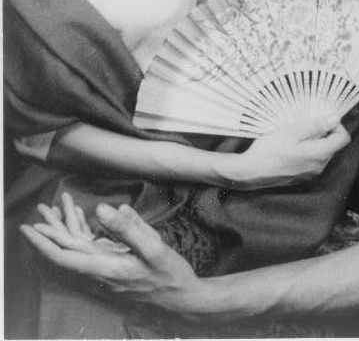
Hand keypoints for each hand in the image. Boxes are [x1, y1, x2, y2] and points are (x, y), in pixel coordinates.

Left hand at [20, 194, 199, 315]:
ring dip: (64, 232)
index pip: (63, 257)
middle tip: (38, 211)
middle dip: (50, 231)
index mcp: (105, 268)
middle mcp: (100, 274)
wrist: (182, 300)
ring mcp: (106, 274)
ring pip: (77, 252)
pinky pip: (90, 252)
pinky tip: (84, 221)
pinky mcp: (114, 271)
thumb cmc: (170, 275)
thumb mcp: (154, 248)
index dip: (42, 243)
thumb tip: (101, 208)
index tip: (27, 228)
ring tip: (55, 211)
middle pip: (66, 253)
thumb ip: (128, 228)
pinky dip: (82, 235)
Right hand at [228, 113, 350, 188]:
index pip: (343, 138)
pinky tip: (292, 145)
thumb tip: (335, 118)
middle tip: (306, 122)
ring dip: (315, 141)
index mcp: (320, 154)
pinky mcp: (302, 176)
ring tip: (297, 133)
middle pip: (333, 145)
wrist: (251, 172)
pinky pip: (313, 160)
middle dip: (325, 132)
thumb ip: (316, 126)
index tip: (323, 117)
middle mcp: (319, 167)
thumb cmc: (270, 149)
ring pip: (323, 152)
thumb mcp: (292, 131)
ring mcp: (311, 174)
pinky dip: (308, 150)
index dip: (337, 125)